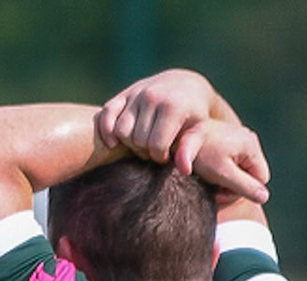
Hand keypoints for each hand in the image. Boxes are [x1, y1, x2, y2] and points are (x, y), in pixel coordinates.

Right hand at [96, 70, 219, 162]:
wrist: (185, 85)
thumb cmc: (195, 114)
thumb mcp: (200, 130)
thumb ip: (191, 149)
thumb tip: (184, 170)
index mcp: (173, 106)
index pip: (156, 145)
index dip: (160, 156)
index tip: (168, 155)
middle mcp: (152, 96)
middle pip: (137, 140)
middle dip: (146, 151)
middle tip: (156, 150)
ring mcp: (137, 93)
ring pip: (121, 131)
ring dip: (129, 143)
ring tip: (144, 143)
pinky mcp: (125, 93)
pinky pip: (106, 114)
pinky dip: (106, 130)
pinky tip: (114, 143)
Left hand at [173, 119, 269, 203]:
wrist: (175, 136)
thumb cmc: (199, 154)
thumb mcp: (223, 174)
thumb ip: (244, 187)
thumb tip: (264, 198)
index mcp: (251, 146)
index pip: (261, 179)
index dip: (243, 191)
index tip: (221, 193)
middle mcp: (247, 139)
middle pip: (249, 175)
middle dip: (231, 187)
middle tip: (212, 191)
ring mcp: (235, 139)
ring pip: (237, 171)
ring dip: (223, 181)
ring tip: (206, 181)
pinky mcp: (223, 141)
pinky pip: (228, 163)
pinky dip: (217, 171)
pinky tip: (204, 173)